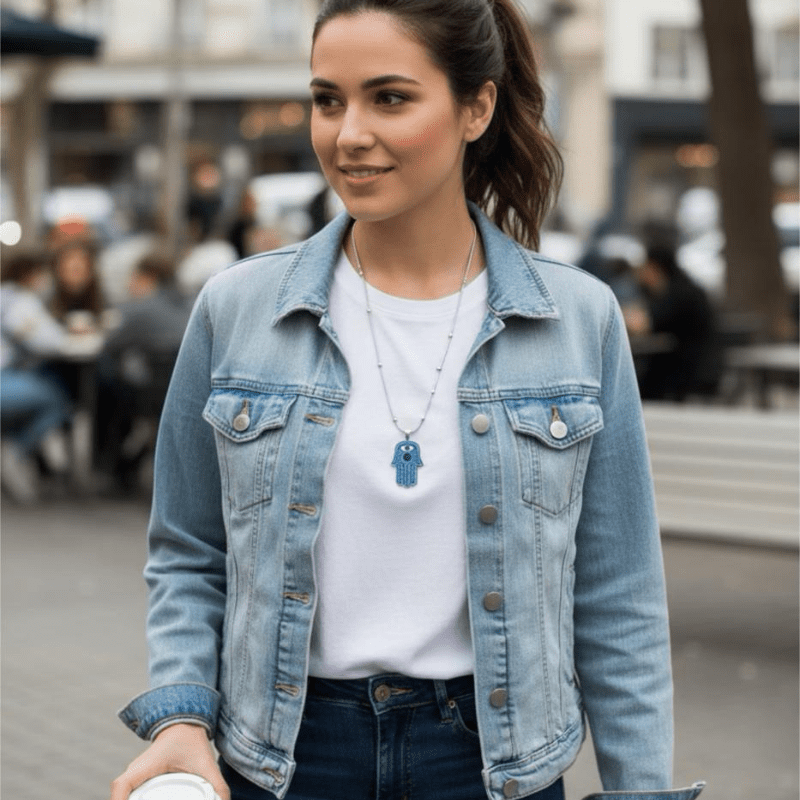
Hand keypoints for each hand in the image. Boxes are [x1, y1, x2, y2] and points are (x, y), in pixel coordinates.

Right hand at [109, 723, 229, 799]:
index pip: (121, 786)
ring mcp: (134, 776)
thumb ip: (217, 784)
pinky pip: (128, 795)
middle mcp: (134, 772)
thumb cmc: (192, 739)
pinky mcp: (138, 780)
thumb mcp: (205, 763)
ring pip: (122, 795)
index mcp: (144, 766)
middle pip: (120, 795)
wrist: (185, 724)